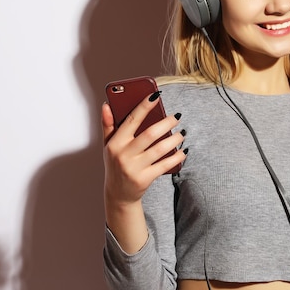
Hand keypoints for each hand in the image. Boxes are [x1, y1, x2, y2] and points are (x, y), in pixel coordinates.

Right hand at [101, 93, 185, 207]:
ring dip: (174, 139)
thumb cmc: (115, 164)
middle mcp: (124, 155)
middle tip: (177, 116)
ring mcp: (134, 168)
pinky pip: (165, 165)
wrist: (118, 194)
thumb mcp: (108, 146)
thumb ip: (108, 125)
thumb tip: (106, 105)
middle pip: (149, 134)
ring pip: (160, 149)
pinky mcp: (144, 179)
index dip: (144, 106)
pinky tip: (183, 151)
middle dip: (166, 123)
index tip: (156, 95)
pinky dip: (177, 157)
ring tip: (182, 133)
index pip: (131, 120)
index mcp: (115, 143)